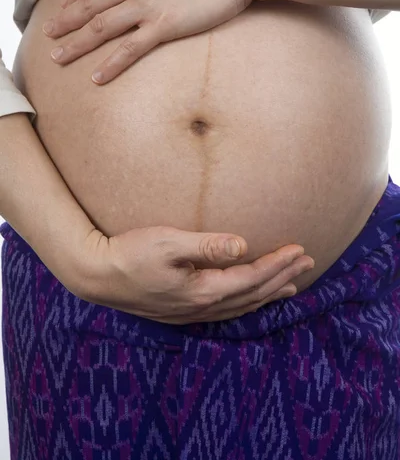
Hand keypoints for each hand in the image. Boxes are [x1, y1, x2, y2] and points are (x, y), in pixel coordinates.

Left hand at [42, 0, 252, 83]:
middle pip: (90, 5)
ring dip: (76, 44)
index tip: (62, 9)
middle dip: (65, 22)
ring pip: (101, 27)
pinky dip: (110, 64)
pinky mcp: (163, 25)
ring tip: (58, 58)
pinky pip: (129, 49)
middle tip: (49, 36)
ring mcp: (146, 4)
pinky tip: (96, 77)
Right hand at [80, 225, 313, 323]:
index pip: (252, 278)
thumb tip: (242, 244)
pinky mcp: (183, 311)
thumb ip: (206, 245)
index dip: (278, 264)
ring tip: (293, 286)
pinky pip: (228, 310)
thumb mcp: (168, 243)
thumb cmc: (130, 254)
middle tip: (309, 263)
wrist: (98, 276)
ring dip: (270, 293)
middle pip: (254, 294)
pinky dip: (249, 302)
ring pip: (243, 306)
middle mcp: (202, 307)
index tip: (300, 249)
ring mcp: (193, 313)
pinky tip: (252, 298)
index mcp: (202, 290)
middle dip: (283, 278)